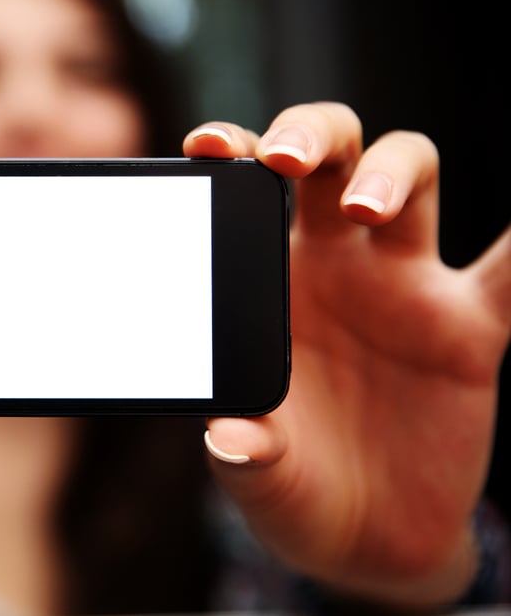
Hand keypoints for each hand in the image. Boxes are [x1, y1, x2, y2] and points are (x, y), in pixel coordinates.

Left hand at [184, 103, 510, 607]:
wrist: (368, 542)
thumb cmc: (295, 488)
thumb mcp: (260, 474)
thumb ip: (245, 453)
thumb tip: (232, 438)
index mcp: (268, 282)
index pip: (248, 193)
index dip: (231, 152)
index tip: (206, 146)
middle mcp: (335, 265)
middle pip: (332, 156)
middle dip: (312, 136)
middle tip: (283, 160)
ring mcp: (404, 287)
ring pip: (411, 177)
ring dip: (391, 171)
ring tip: (363, 209)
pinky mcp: (471, 328)